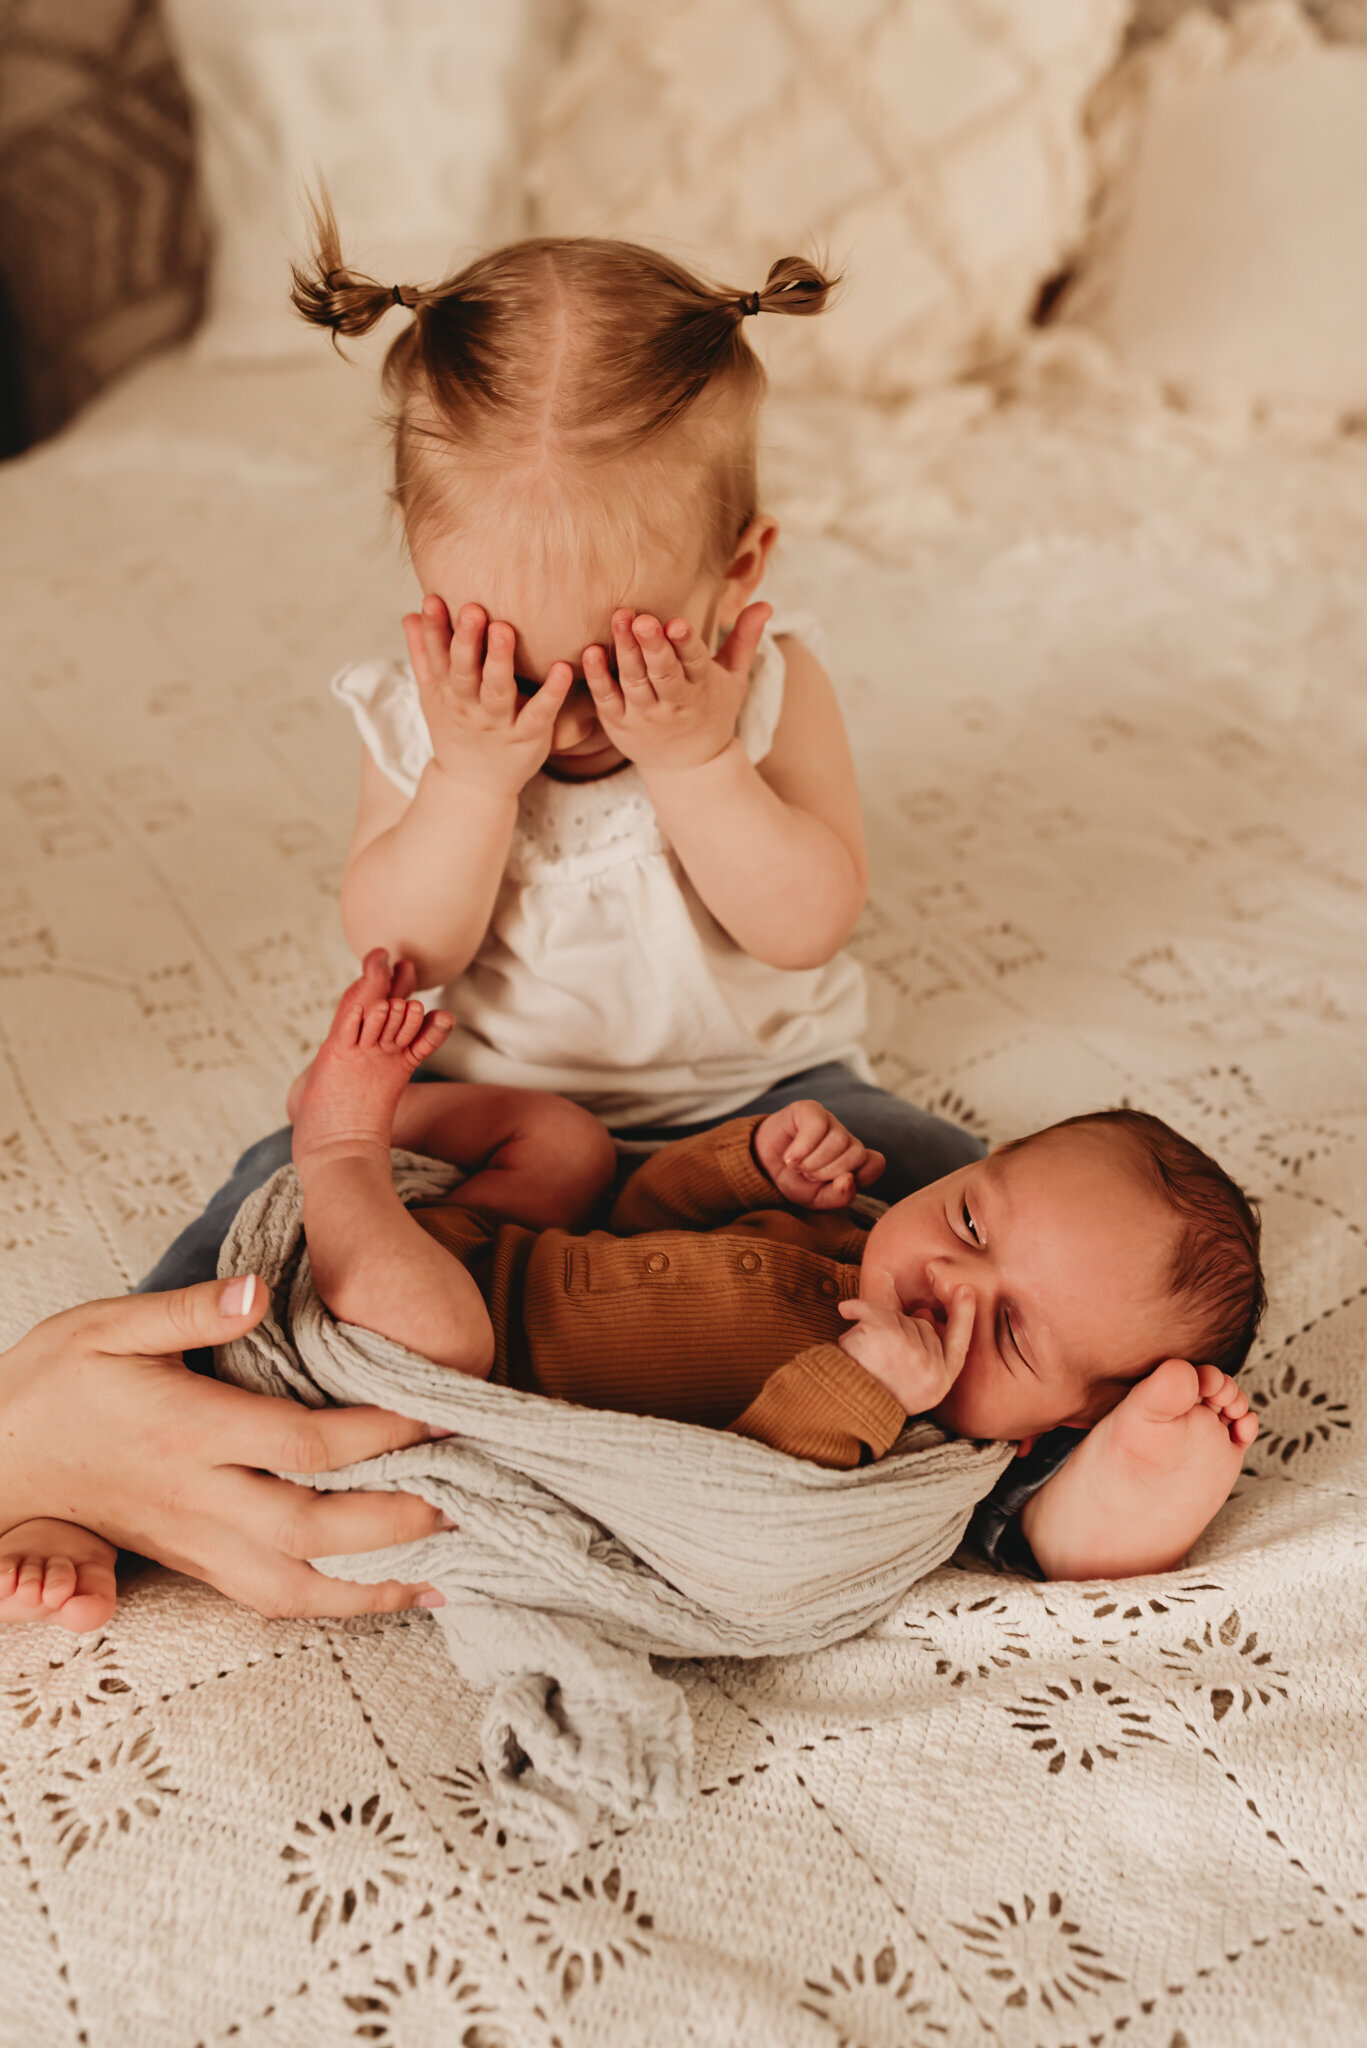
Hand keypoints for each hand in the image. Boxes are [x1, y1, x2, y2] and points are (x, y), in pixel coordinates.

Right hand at [0, 1278, 451, 1620]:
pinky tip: (387, 1594)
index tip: (439, 1415)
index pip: (303, 1442)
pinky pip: (269, 1599)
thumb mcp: (106, 1324)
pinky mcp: (190, 1561)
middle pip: (312, 1524)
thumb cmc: (53, 1382)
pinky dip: (334, 1605)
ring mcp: (193, 1539)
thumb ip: (187, 1308)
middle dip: (396, 1518)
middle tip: (468, 1498)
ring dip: (375, 1581)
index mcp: (187, 1429)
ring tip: (448, 1567)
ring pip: (294, 1582)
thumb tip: (257, 1290)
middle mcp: (196, 1496)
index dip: (378, 1433)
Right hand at [402, 596, 573, 795]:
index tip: (432, 600)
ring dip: (500, 661)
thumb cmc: (455, 729)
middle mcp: (469, 705)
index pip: (437, 655)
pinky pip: (540, 714)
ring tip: (504, 629)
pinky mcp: (528, 736)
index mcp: (447, 690)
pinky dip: (552, 694)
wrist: (472, 785)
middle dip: (465, 640)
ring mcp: (498, 722)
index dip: (434, 629)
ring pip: (497, 691)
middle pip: (464, 671)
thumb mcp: (433, 695)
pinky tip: (563, 670)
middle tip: (471, 609)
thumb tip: (410, 614)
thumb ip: (424, 654)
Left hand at [580, 602, 770, 774]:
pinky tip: (591, 652)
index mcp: (703, 687)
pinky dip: (598, 677)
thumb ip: (745, 639)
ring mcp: (645, 716)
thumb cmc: (711, 712)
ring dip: (625, 651)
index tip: (677, 622)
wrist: (690, 768)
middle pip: (663, 673)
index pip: (695, 662)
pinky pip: (607, 699)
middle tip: (642, 619)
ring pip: (634, 682)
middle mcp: (675, 703)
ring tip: (618, 618)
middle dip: (653, 646)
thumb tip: (765, 603)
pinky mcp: (619, 724)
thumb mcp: (735, 679)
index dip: (686, 643)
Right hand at [753, 1099, 884, 1208]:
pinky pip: (817, 1126)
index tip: (835, 1184)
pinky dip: (802, 1148)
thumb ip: (839, 1196)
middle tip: (808, 1175)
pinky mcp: (810, 1110)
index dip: (858, 1176)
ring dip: (813, 1162)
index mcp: (854, 1160)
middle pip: (857, 1153)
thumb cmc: (795, 1181)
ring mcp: (830, 1122)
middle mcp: (846, 1139)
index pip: (875, 1163)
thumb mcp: (817, 1199)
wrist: (762, 1166)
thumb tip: (848, 1180)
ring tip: (797, 1166)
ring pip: (839, 1140)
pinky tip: (790, 1158)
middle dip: (829, 1171)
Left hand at [836, 1286, 973, 1415]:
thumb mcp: (912, 1386)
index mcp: (940, 1382)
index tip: (966, 1291)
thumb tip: (926, 1314)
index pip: (960, 1345)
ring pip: (898, 1318)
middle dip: (899, 1330)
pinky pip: (873, 1309)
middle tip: (877, 1356)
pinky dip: (857, 1307)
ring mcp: (909, 1350)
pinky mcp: (886, 1335)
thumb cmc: (874, 1396)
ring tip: (864, 1354)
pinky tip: (846, 1310)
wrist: (845, 1407)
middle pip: (922, 1326)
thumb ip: (927, 1353)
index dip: (965, 1316)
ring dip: (877, 1328)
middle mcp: (930, 1368)